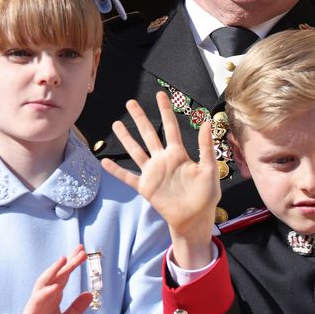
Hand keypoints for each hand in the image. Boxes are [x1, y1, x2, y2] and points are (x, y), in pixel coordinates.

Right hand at [10, 248, 93, 313]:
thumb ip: (77, 307)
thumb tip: (90, 294)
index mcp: (53, 295)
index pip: (64, 275)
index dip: (72, 263)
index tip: (83, 250)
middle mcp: (44, 295)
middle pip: (56, 274)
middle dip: (68, 262)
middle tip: (80, 250)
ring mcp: (36, 303)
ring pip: (44, 282)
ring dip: (53, 270)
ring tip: (64, 260)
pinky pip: (37, 300)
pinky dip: (45, 292)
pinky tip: (55, 286)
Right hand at [101, 93, 218, 263]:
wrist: (195, 219)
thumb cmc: (206, 196)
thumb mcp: (210, 169)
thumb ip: (207, 147)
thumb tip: (208, 122)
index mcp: (178, 154)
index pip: (171, 126)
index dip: (165, 110)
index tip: (160, 94)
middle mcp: (163, 160)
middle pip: (149, 134)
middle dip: (140, 118)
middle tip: (130, 102)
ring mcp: (152, 173)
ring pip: (136, 151)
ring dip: (126, 138)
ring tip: (116, 123)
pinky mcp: (145, 187)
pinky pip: (128, 177)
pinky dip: (116, 170)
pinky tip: (104, 161)